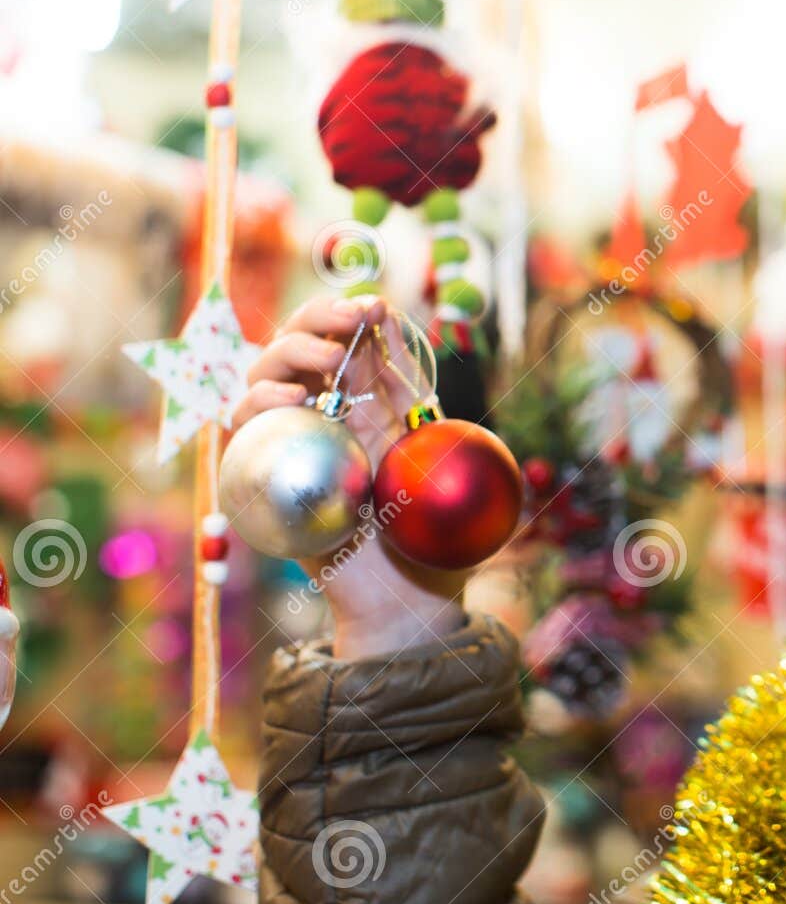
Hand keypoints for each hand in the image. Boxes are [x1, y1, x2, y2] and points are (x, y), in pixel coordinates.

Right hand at [234, 294, 469, 659]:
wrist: (406, 599)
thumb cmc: (425, 529)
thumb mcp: (424, 447)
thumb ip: (402, 388)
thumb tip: (387, 318)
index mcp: (358, 405)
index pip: (339, 341)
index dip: (347, 313)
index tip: (375, 304)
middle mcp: (317, 419)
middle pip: (293, 347)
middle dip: (316, 320)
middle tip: (350, 320)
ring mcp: (288, 445)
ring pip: (259, 377)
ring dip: (289, 355)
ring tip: (330, 360)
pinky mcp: (263, 479)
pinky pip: (242, 430)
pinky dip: (255, 405)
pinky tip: (286, 401)